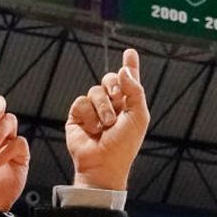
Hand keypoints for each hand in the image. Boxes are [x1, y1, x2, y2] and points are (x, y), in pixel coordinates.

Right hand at [66, 48, 148, 190]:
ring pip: (95, 90)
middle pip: (109, 78)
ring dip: (103, 108)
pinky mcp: (77, 115)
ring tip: (106, 126)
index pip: (128, 80)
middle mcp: (111, 104)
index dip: (129, 66)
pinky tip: (93, 130)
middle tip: (118, 100)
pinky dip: (89, 115)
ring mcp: (93, 110)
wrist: (103, 164)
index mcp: (128, 104)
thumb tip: (123, 70)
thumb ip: (135, 91)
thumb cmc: (124, 145)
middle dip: (114, 87)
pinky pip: (81, 101)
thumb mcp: (138, 117)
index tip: (130, 52)